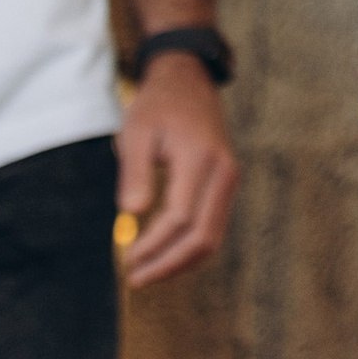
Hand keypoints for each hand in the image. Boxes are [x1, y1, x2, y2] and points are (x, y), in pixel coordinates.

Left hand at [116, 52, 237, 287]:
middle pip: (203, 237)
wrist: (188, 81)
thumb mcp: (137, 132)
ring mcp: (229, 180)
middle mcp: (223, 173)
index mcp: (200, 158)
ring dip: (181, 261)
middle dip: (168, 263)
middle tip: (137, 278)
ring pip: (212, 237)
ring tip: (149, 272)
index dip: (153, 244)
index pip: (179, 217)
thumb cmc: (157, 106)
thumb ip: (134, 172)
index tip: (128, 257)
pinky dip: (191, 247)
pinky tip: (166, 254)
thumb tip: (131, 214)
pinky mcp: (226, 185)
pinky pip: (213, 226)